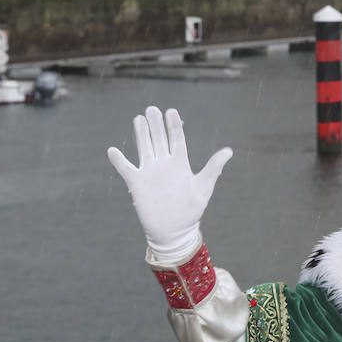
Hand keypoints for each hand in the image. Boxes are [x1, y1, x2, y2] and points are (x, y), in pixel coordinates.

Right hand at [107, 106, 232, 260]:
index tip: (172, 111)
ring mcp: (150, 172)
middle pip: (159, 139)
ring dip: (140, 134)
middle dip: (155, 124)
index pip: (177, 139)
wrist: (173, 232)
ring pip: (144, 148)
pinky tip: (112, 150)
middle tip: (152, 109)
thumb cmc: (191, 211)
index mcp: (180, 164)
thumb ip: (213, 168)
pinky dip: (119, 161)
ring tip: (138, 118)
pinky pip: (126, 169)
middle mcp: (164, 164)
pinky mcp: (137, 183)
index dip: (174, 126)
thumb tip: (229, 151)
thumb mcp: (203, 188)